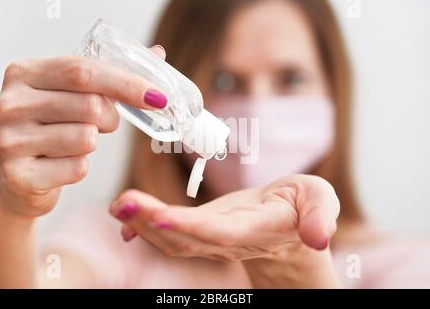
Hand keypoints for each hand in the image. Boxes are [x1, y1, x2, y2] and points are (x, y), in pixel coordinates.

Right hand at [0, 46, 166, 217]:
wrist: (17, 177)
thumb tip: (157, 54)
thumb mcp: (70, 94)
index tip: (158, 96)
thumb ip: (110, 73)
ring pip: (87, 138)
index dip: (127, 83)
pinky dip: (80, 167)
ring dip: (93, 142)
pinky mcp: (19, 175)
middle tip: (104, 123)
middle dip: (111, 118)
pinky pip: (78, 168)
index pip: (84, 71)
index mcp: (25, 73)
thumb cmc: (50, 128)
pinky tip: (60, 165)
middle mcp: (12, 103)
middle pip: (91, 105)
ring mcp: (11, 140)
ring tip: (73, 143)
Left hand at [109, 175, 338, 260]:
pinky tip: (125, 214)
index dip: (193, 228)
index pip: (222, 233)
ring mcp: (213, 239)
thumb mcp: (320, 200)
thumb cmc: (302, 205)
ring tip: (119, 204)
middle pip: (189, 239)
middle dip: (154, 223)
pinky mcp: (201, 232)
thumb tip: (318, 237)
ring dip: (144, 223)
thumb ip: (320, 214)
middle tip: (124, 203)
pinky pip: (171, 236)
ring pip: (174, 240)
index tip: (162, 218)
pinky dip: (145, 227)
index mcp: (259, 229)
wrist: (288, 224)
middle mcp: (230, 240)